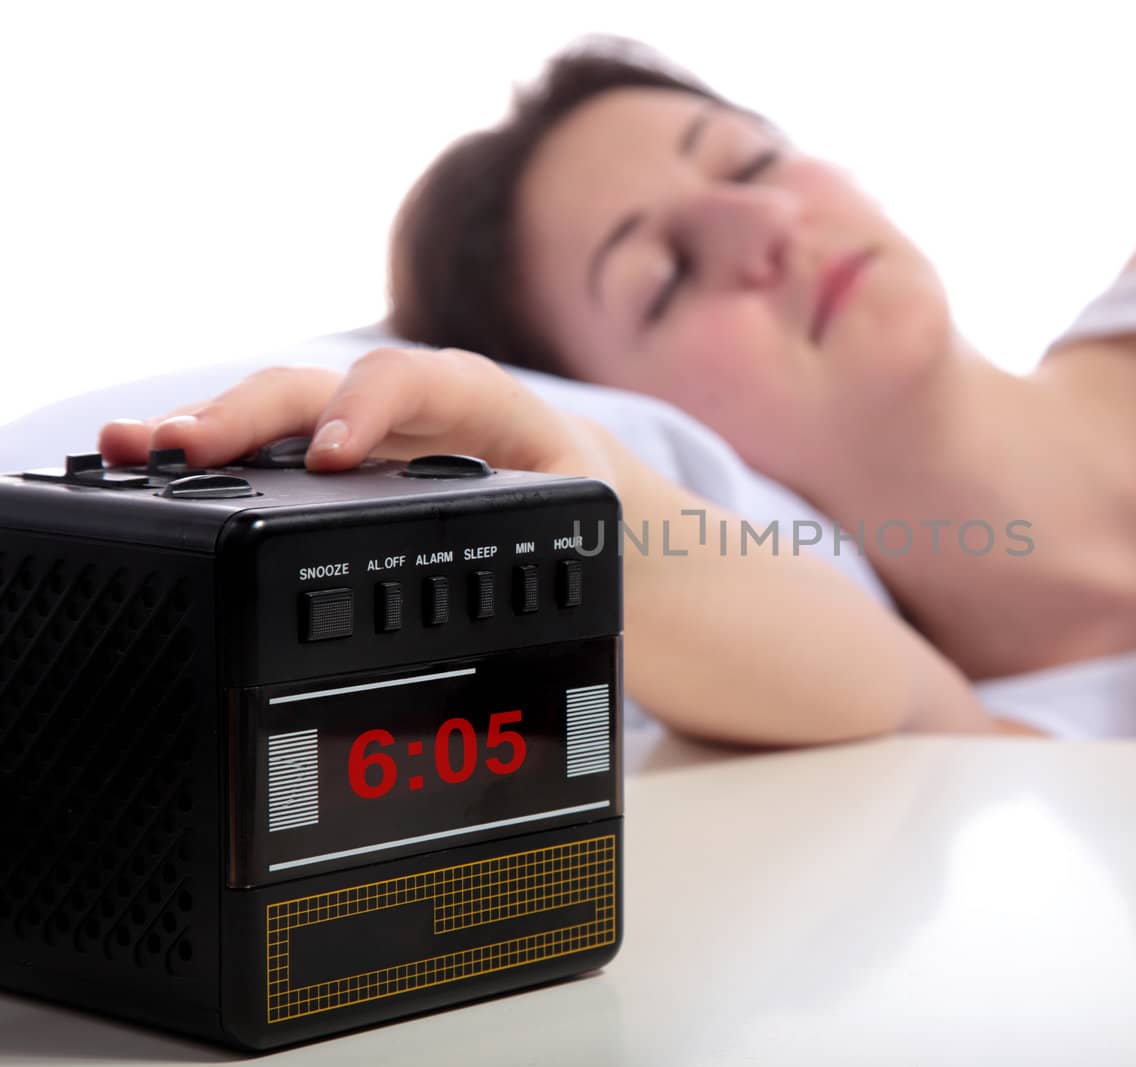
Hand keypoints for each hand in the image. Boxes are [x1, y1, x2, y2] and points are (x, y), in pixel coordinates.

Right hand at [98, 347, 623, 484]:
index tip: (328, 457)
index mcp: (468, 395)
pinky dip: (204, 461)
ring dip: (199, 430)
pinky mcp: (322, 458)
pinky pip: (261, 452)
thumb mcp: (582, 503)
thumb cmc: (569, 490)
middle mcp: (396, 399)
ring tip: (127, 449)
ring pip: (269, 415)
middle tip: (176, 446)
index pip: (410, 380)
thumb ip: (558, 519)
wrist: (565, 487)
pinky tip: (139, 467)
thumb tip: (544, 572)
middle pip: (310, 388)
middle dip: (242, 413)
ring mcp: (350, 424)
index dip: (363, 409)